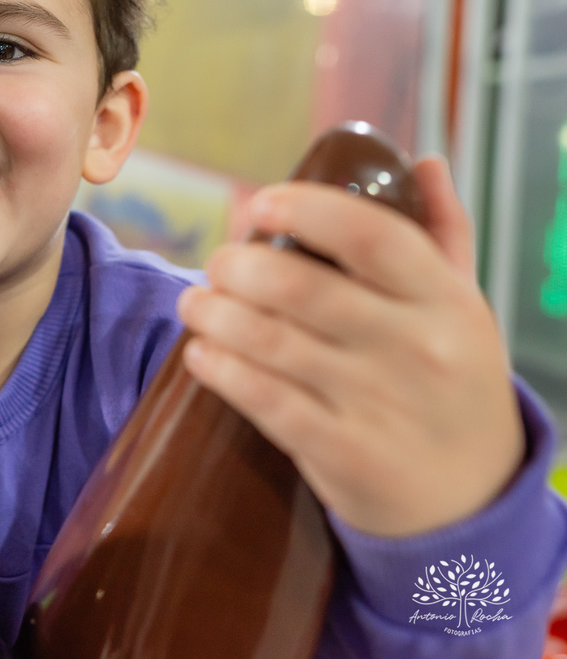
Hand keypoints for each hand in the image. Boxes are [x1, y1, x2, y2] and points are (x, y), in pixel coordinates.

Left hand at [176, 157, 523, 536]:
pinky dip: (220, 369)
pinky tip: (200, 354)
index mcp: (446, 299)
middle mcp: (416, 348)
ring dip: (214, 314)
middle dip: (238, 266)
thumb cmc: (452, 384)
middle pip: (301, 287)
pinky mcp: (342, 451)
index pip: (369, 234)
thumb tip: (424, 162)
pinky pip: (263, 399)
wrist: (468, 498)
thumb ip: (442, 233)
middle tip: (216, 263)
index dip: (304, 209)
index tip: (260, 205)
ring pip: (270, 341)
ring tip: (194, 302)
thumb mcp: (463, 307)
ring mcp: (377, 403)